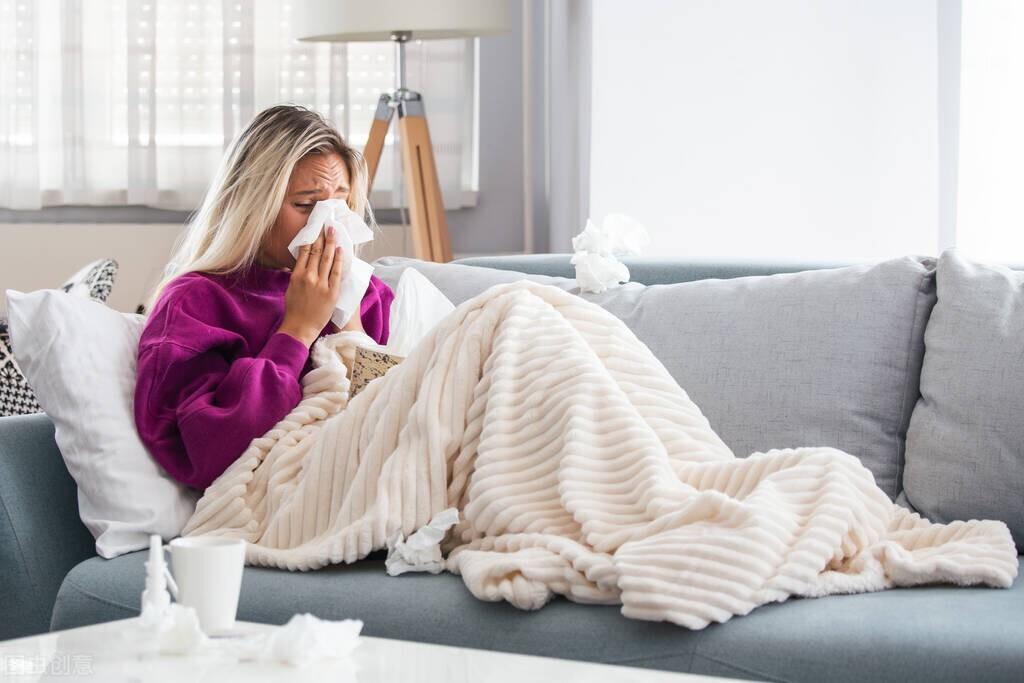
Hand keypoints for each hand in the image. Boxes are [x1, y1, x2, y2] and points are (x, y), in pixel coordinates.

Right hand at [277, 227, 342, 346]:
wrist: (300, 328)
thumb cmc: (294, 310)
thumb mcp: (291, 288)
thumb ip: (297, 275)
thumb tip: (302, 263)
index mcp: (296, 275)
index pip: (304, 252)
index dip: (311, 239)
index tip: (315, 229)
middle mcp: (308, 277)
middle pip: (316, 252)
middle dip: (322, 237)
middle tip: (327, 225)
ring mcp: (321, 284)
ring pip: (327, 259)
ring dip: (331, 243)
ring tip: (334, 232)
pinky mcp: (331, 292)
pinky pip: (336, 272)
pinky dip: (339, 260)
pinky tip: (340, 249)